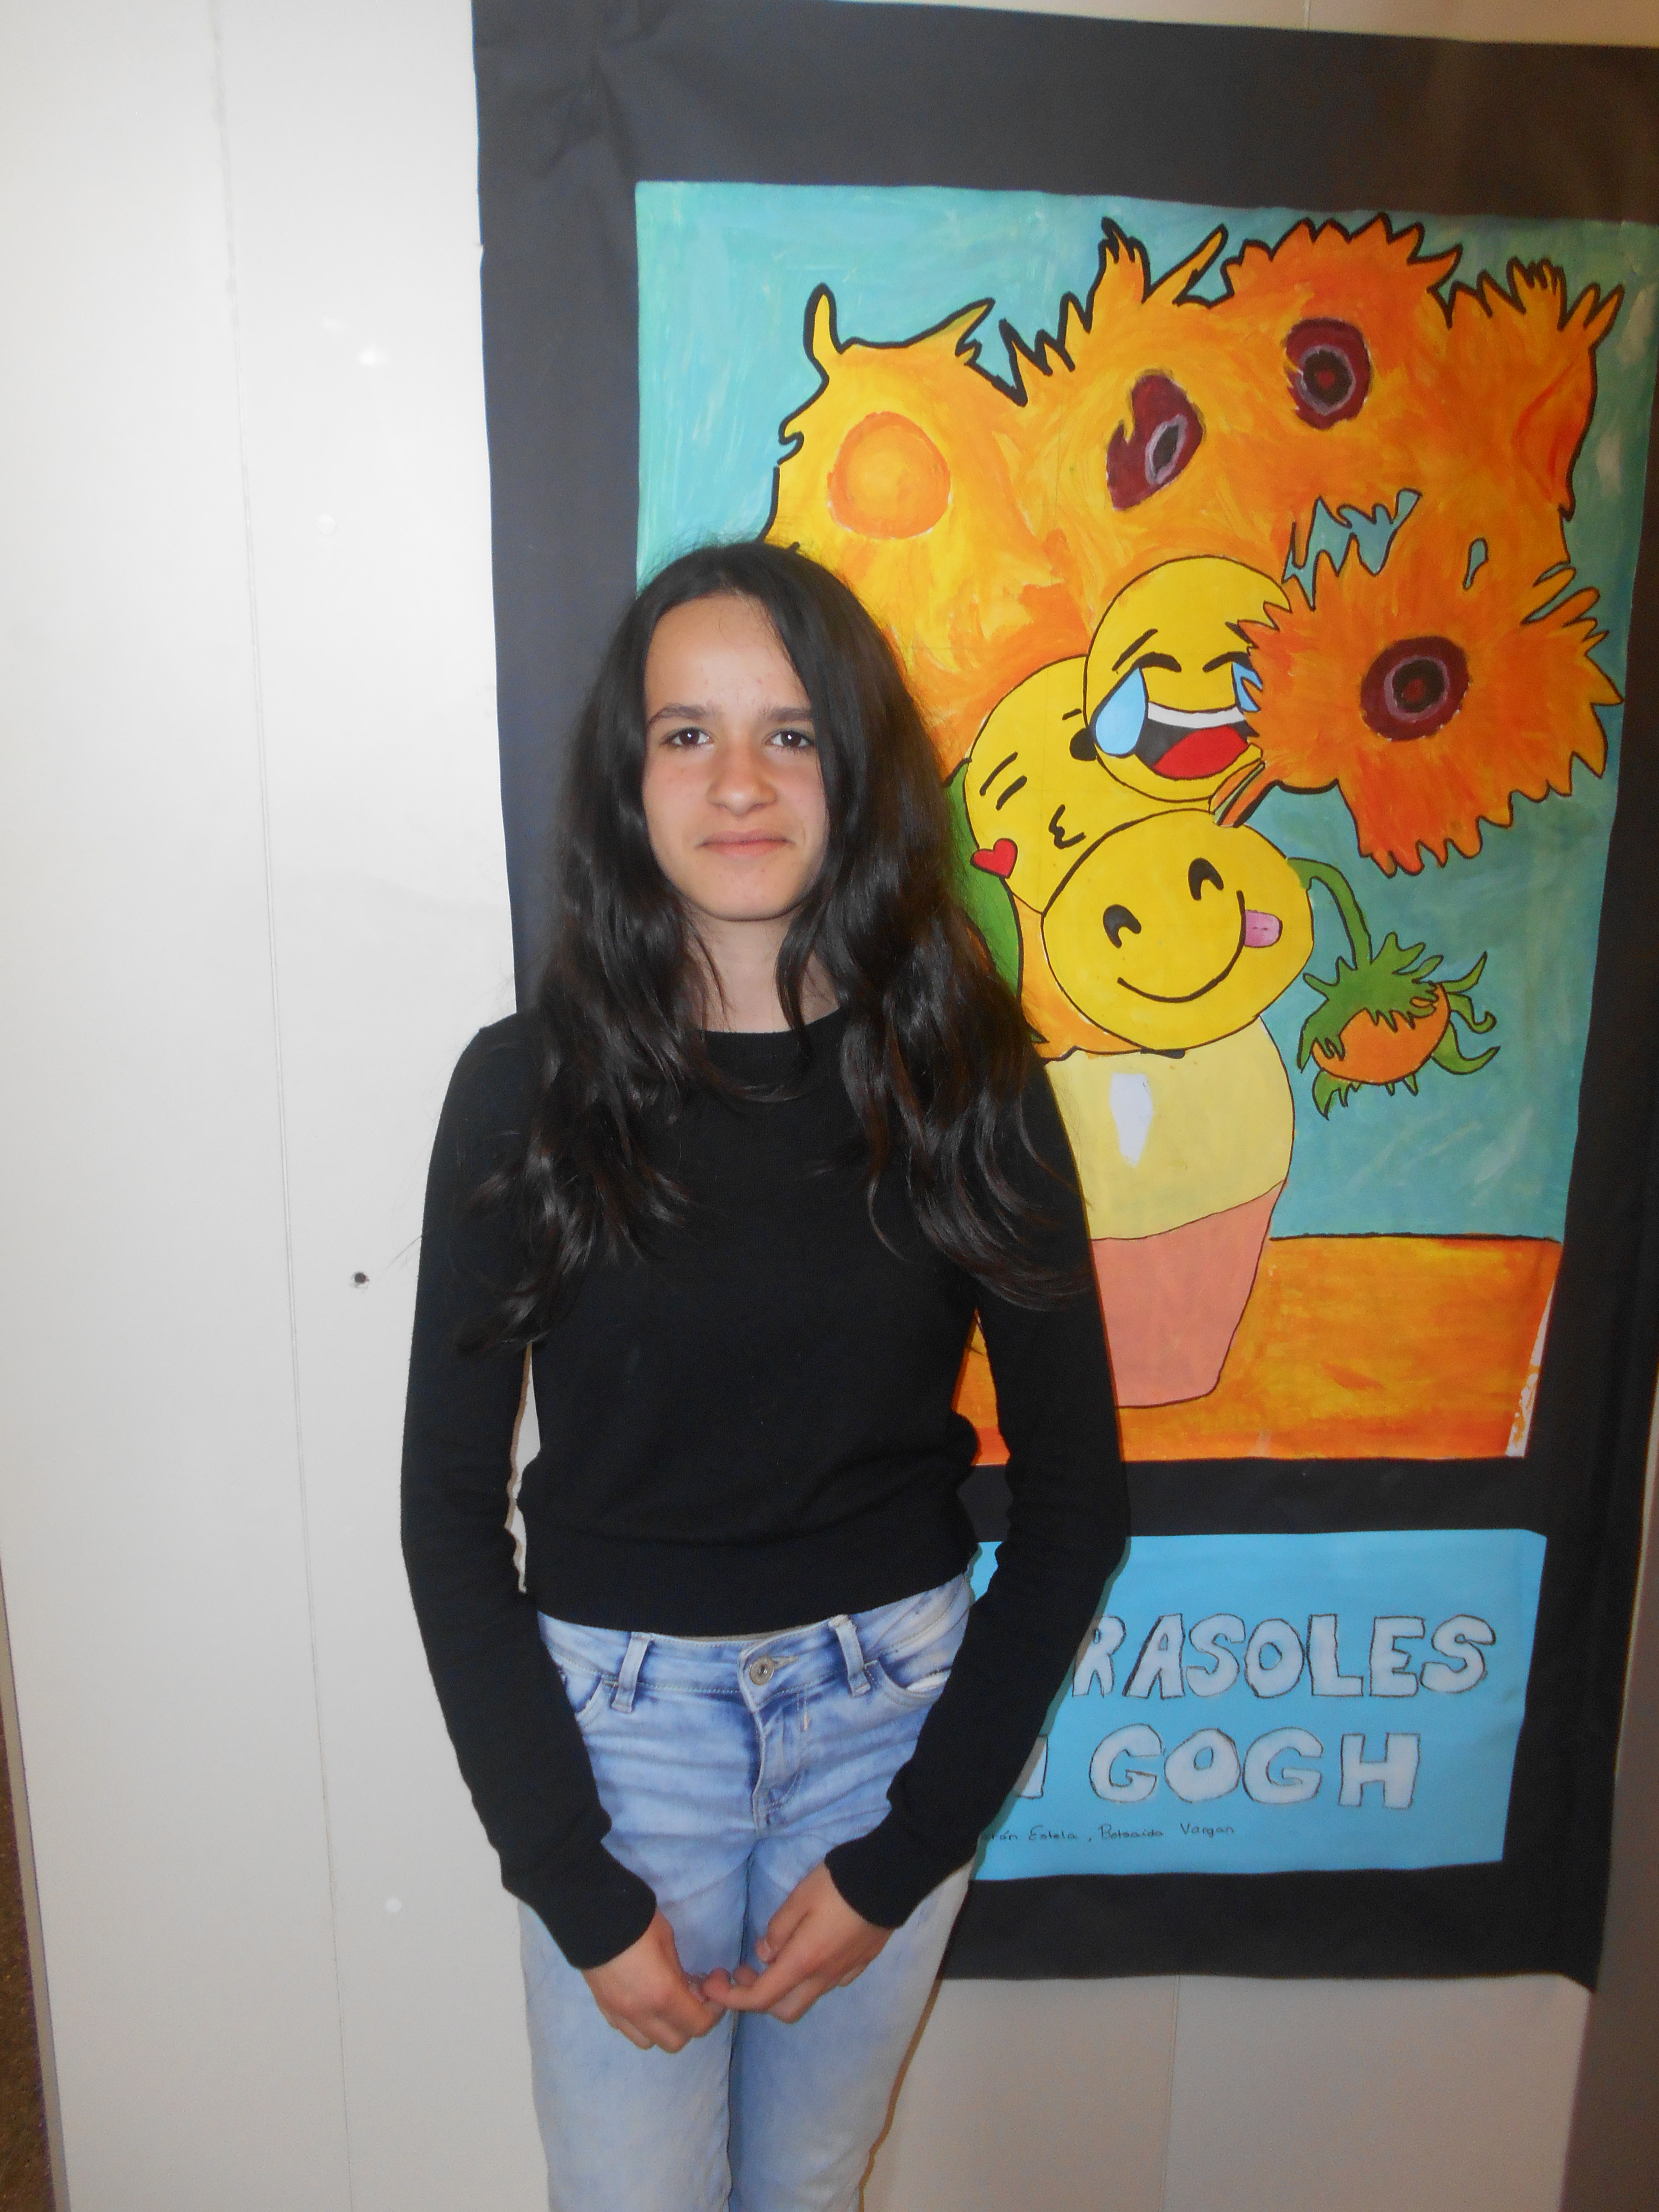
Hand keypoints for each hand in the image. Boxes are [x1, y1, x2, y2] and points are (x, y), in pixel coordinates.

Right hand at [581, 1911, 724, 2051]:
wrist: (592, 1917)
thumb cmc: (637, 1923)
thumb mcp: (667, 1941)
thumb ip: (679, 1972)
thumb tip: (687, 1987)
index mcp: (663, 1995)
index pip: (698, 2025)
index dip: (714, 2011)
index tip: (715, 1989)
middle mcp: (641, 2014)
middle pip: (676, 2041)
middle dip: (691, 2023)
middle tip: (694, 1996)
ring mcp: (620, 2015)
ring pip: (650, 2042)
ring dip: (665, 2028)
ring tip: (668, 2002)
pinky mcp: (604, 2010)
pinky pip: (628, 2031)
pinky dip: (643, 2024)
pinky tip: (645, 2000)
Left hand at [700, 1863, 888, 2024]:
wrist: (889, 1879)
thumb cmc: (838, 1885)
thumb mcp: (799, 1898)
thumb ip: (777, 1929)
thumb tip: (765, 1955)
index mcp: (804, 1962)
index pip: (760, 1998)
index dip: (730, 1997)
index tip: (713, 1982)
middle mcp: (824, 1977)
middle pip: (783, 2010)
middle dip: (756, 1998)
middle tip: (743, 1969)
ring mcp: (844, 1973)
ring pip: (806, 1997)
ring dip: (782, 1988)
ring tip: (771, 1956)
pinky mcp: (859, 1964)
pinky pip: (827, 1983)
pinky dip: (807, 1977)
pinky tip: (805, 1950)